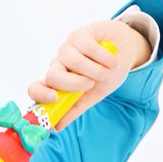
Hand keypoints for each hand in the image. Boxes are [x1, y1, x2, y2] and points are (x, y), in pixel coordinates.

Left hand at [28, 19, 151, 129]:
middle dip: (73, 83)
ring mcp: (68, 48)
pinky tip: (112, 61)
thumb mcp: (93, 95)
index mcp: (58, 83)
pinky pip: (88, 48)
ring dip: (95, 70)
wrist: (125, 51)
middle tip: (90, 85)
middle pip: (53, 75)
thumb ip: (75, 108)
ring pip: (73, 61)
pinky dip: (104, 58)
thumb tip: (57, 127)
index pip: (36, 88)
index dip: (40, 95)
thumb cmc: (106, 74)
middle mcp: (59, 65)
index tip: (54, 99)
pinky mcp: (80, 35)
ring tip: (108, 72)